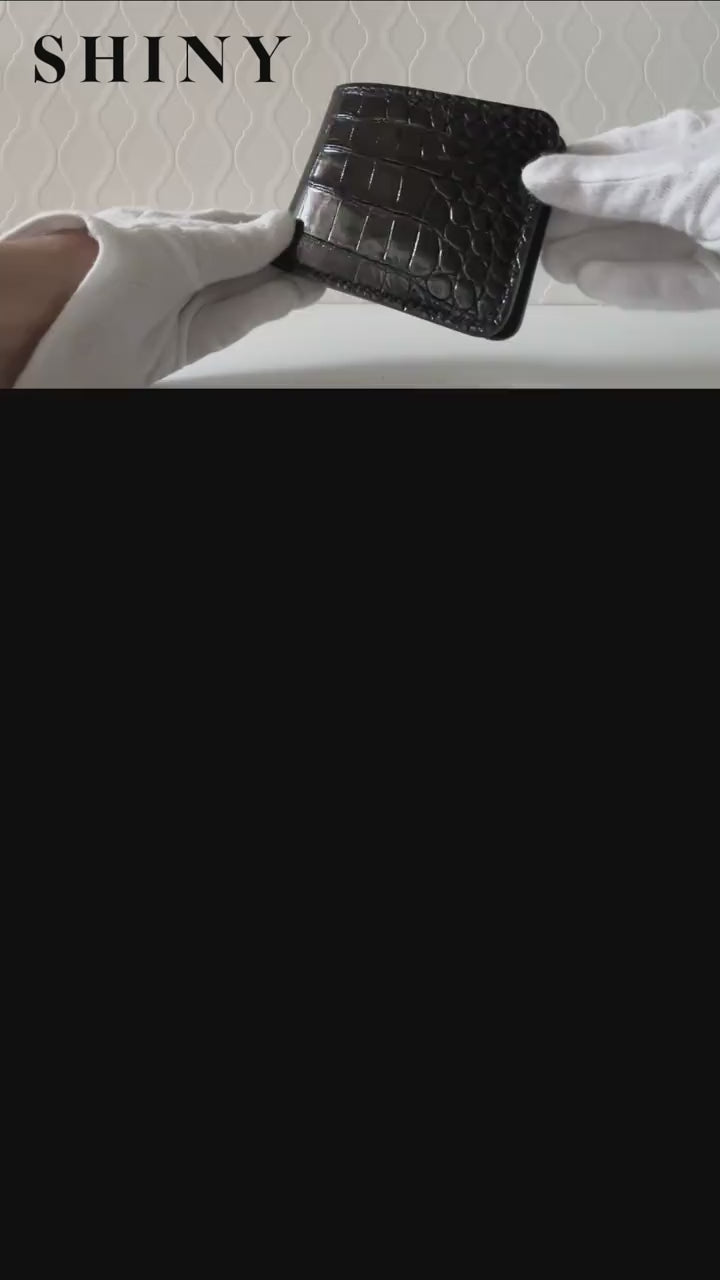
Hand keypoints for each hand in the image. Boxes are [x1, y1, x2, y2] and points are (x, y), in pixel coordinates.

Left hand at [5, 207, 321, 387]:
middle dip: (279, 261)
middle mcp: (172, 268)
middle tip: (325, 258)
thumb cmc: (112, 270)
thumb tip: (282, 225)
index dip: (266, 230)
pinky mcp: (184, 345)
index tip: (306, 232)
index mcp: (165, 231)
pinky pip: (231, 322)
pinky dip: (263, 309)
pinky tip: (292, 296)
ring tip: (319, 278)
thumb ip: (235, 243)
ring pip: (240, 295)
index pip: (226, 228)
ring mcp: (179, 308)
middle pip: (237, 264)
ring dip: (280, 287)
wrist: (60, 324)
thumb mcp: (182, 246)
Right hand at [522, 109, 719, 309]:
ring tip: (552, 267)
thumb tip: (534, 176)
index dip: (568, 176)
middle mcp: (693, 189)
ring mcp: (709, 237)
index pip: (613, 159)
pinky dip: (634, 285)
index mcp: (685, 145)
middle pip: (625, 210)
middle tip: (529, 244)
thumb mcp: (679, 177)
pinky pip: (674, 287)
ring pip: (646, 251)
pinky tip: (591, 282)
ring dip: (597, 258)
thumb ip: (608, 186)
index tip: (524, 197)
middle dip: (576, 226)